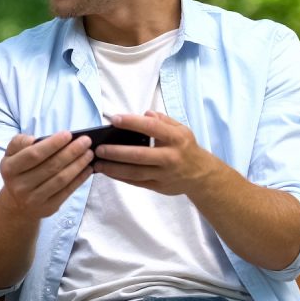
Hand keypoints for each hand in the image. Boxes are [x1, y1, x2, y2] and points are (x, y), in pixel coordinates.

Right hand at [0, 132, 94, 218]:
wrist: (16, 204)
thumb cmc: (18, 171)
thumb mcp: (11, 155)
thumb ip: (20, 142)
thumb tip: (36, 140)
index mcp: (10, 168)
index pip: (34, 154)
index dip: (52, 144)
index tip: (68, 134)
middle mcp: (20, 185)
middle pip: (51, 166)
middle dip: (71, 152)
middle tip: (86, 141)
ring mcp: (34, 199)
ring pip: (61, 179)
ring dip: (78, 165)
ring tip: (89, 153)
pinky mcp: (48, 208)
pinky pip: (67, 191)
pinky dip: (79, 179)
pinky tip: (87, 168)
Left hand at [93, 111, 217, 196]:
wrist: (202, 175)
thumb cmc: (186, 147)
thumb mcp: (181, 129)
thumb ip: (163, 120)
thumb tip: (144, 114)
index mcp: (176, 139)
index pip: (151, 128)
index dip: (132, 123)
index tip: (114, 119)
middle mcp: (170, 157)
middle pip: (140, 155)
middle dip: (116, 152)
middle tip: (98, 148)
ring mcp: (165, 174)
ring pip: (135, 172)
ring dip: (114, 168)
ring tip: (97, 163)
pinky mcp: (159, 187)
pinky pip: (136, 183)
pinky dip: (120, 178)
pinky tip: (108, 172)